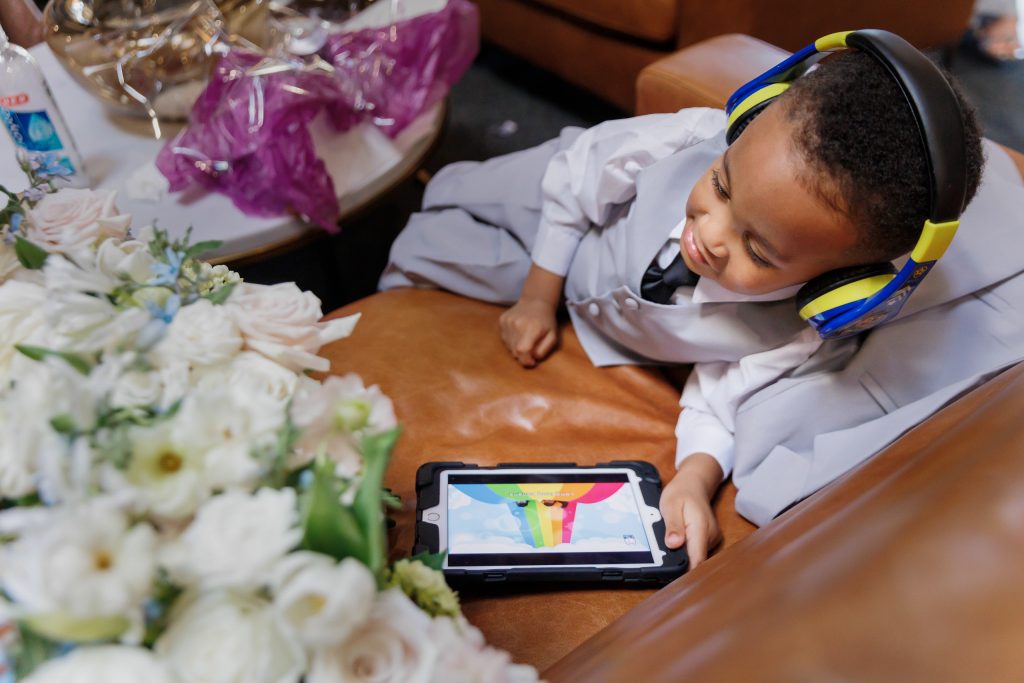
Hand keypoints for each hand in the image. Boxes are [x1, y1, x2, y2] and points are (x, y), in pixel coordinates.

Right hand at [499, 297, 557, 366]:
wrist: (535, 301)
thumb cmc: (546, 322)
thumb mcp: (553, 336)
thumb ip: (544, 350)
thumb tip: (533, 359)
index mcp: (532, 328)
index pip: (522, 350)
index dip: (526, 360)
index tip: (532, 362)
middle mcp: (517, 324)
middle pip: (515, 351)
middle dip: (524, 355)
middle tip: (532, 348)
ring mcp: (507, 322)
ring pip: (509, 346)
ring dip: (517, 347)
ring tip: (526, 338)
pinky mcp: (502, 321)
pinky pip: (504, 339)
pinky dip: (511, 340)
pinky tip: (519, 332)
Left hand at [660, 453, 723, 568]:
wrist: (694, 484)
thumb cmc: (681, 493)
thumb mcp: (671, 505)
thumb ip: (673, 526)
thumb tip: (674, 544)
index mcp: (701, 529)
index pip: (696, 560)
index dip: (686, 573)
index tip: (673, 581)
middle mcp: (709, 537)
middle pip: (696, 562)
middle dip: (681, 567)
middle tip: (663, 566)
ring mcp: (710, 539)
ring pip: (696, 557)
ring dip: (682, 558)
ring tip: (669, 551)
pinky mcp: (707, 540)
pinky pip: (696, 551)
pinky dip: (686, 552)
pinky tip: (676, 546)